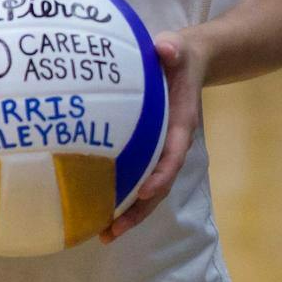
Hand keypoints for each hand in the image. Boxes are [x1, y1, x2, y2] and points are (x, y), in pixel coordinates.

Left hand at [102, 30, 207, 243]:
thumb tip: (165, 47)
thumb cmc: (178, 55)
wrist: (187, 61)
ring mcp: (159, 151)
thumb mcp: (178, 46)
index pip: (174, 154)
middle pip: (159, 185)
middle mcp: (171, 145)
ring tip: (103, 234)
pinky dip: (119, 196)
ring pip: (147, 190)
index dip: (162, 174)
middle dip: (139, 211)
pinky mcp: (146, 151)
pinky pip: (135, 178)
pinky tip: (94, 208)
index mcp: (181, 124)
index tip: (147, 191)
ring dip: (128, 213)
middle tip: (112, 231)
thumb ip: (174, 47)